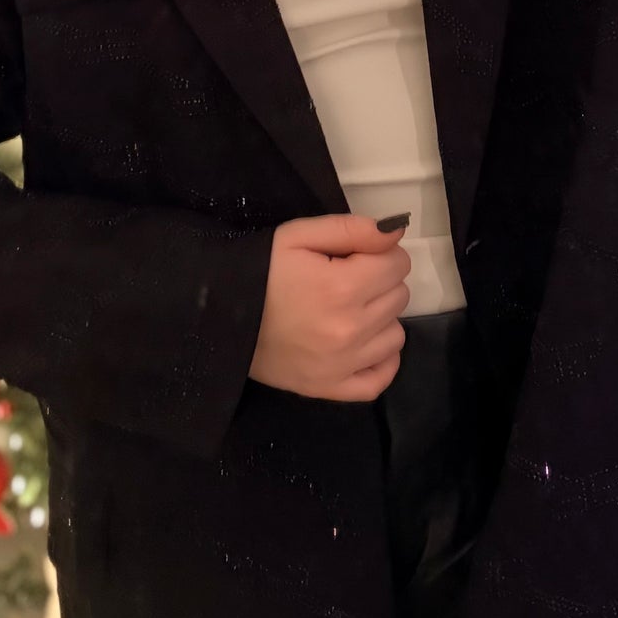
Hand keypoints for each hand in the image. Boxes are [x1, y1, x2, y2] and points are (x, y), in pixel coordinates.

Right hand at [249, 210, 412, 401]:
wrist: (218, 314)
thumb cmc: (260, 270)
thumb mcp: (299, 234)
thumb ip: (353, 229)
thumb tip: (398, 231)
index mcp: (343, 287)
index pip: (397, 263)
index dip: (380, 252)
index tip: (356, 255)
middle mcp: (350, 329)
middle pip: (399, 296)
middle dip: (379, 282)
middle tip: (348, 280)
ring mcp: (342, 364)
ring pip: (396, 335)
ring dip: (380, 319)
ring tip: (349, 310)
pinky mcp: (330, 388)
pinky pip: (380, 379)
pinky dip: (380, 360)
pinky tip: (365, 344)